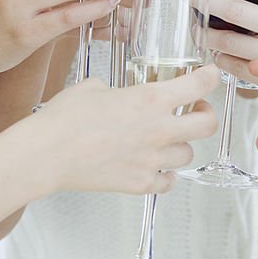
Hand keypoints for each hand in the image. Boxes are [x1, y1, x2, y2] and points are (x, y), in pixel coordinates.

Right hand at [27, 65, 220, 194]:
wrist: (46, 154)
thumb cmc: (63, 118)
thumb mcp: (92, 87)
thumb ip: (114, 89)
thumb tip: (112, 93)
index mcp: (151, 99)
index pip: (199, 85)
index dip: (211, 77)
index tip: (211, 75)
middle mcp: (159, 129)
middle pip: (208, 125)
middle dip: (206, 114)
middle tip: (196, 110)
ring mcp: (152, 159)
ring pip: (188, 154)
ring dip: (181, 145)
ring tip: (168, 140)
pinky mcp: (140, 183)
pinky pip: (168, 181)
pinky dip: (167, 175)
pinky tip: (158, 168)